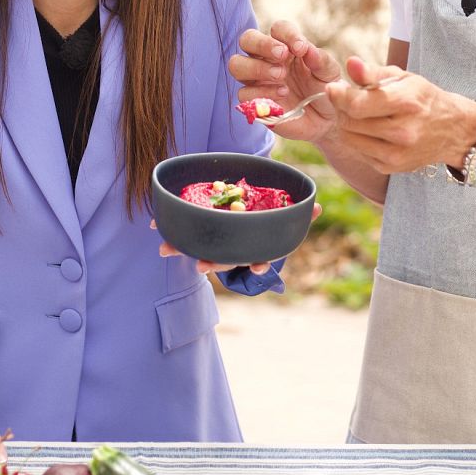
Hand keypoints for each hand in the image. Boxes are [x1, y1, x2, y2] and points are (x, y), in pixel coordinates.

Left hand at [153, 203, 323, 273]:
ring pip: (196, 250)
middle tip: (199, 266)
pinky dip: (170, 232)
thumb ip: (299, 212)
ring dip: (181, 249)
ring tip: (166, 250)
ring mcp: (214, 245)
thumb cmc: (263, 219)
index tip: (257, 267)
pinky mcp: (199, 234)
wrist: (243, 218)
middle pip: (223, 260)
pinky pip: (183, 235)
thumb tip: (318, 206)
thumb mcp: (281, 215)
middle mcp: (233, 250)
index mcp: (253, 247)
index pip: (258, 258)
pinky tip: (156, 225)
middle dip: (211, 263)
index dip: (258, 263)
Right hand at [227, 20, 342, 143]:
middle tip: (282, 55)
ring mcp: (258, 80)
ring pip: (236, 65)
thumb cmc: (326, 90)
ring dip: (257, 67)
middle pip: (247, 39)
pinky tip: (282, 94)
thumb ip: (320, 59)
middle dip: (262, 44)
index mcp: (286, 46)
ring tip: (281, 76)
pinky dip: (261, 92)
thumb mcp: (329, 73)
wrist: (326, 121)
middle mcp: (267, 59)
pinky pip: (244, 93)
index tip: (301, 48)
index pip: (278, 29)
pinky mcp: (254, 102)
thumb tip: (306, 49)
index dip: (287, 34)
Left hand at [326, 56, 475, 176]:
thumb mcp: (404, 78)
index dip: (339, 96)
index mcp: (406, 103)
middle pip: (350, 121)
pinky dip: (358, 138)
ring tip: (360, 113)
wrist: (453, 131)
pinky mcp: (391, 167)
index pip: (358, 104)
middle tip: (348, 98)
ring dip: (347, 123)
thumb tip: (350, 63)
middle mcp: (402, 132)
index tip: (333, 87)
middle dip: (342, 107)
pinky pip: (358, 151)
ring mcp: (396, 153)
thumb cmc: (424, 98)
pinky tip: (372, 129)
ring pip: (349, 138)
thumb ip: (373, 73)